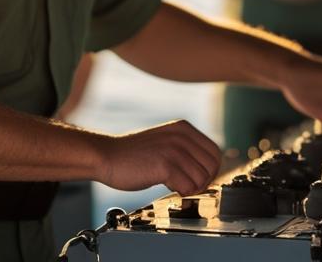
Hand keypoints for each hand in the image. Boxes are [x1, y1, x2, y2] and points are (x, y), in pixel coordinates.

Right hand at [96, 120, 220, 194]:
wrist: (106, 156)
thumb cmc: (132, 154)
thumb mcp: (165, 141)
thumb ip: (185, 149)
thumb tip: (206, 169)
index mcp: (183, 128)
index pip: (215, 152)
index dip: (210, 169)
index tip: (199, 178)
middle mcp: (181, 136)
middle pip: (212, 166)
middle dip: (203, 181)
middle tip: (187, 185)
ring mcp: (174, 150)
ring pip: (202, 179)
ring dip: (191, 188)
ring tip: (175, 185)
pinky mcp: (165, 165)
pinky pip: (188, 187)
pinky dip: (181, 192)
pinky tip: (169, 187)